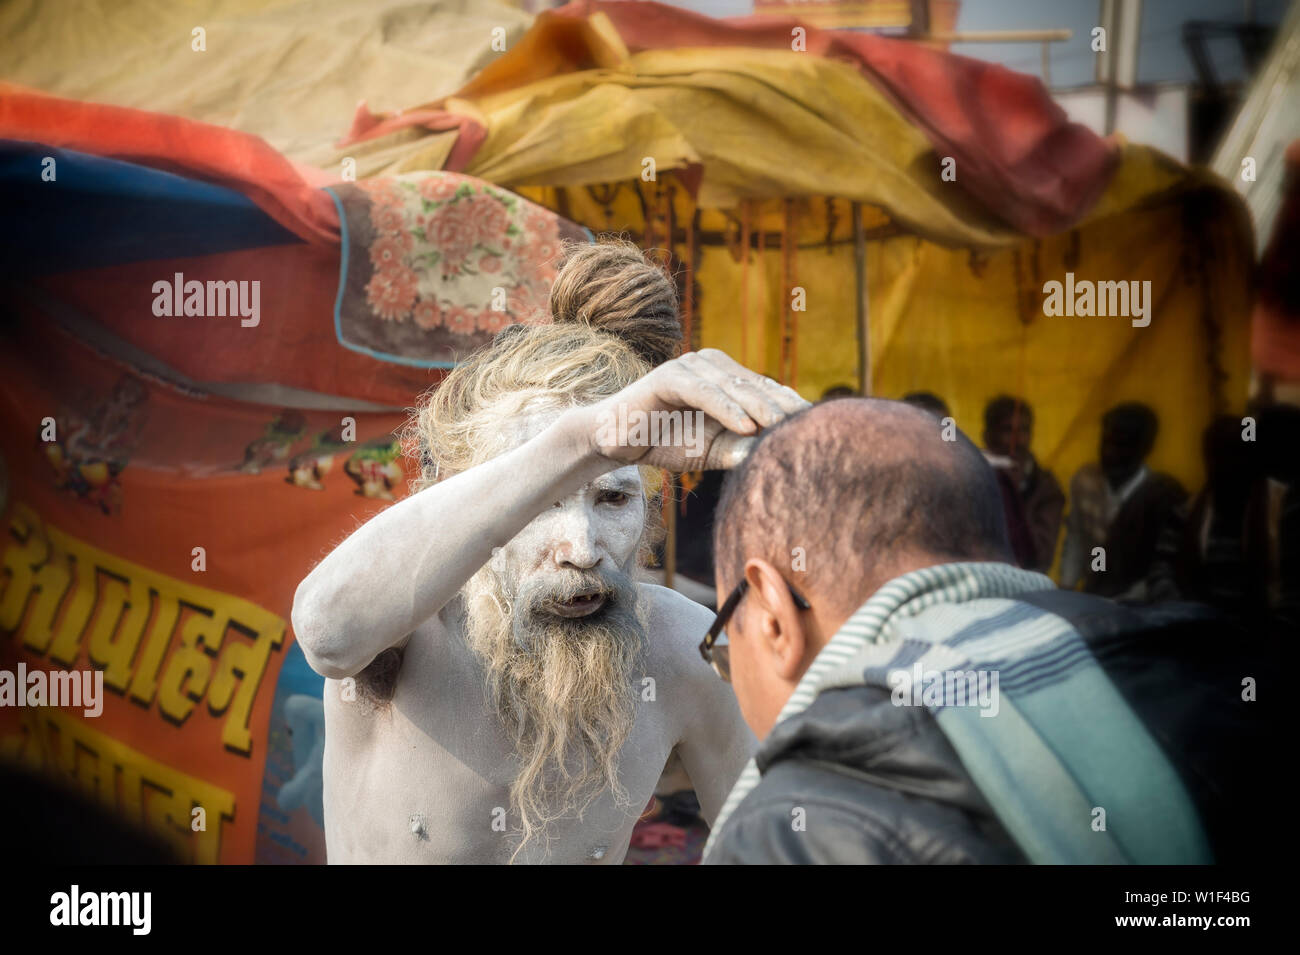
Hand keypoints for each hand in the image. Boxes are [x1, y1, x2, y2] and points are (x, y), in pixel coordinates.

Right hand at [584, 349, 809, 470]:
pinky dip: (726, 408)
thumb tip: (776, 456)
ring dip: (760, 407)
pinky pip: (704, 391)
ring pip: (734, 386)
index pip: (765, 390)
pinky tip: (746, 426)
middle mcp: (711, 365)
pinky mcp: (668, 376)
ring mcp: (690, 367)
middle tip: (809, 428)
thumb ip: (742, 448)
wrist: (614, 441)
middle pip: (756, 385)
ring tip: (783, 428)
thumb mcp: (711, 450)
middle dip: (783, 407)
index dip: (791, 407)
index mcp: (725, 378)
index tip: (819, 428)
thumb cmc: (664, 442)